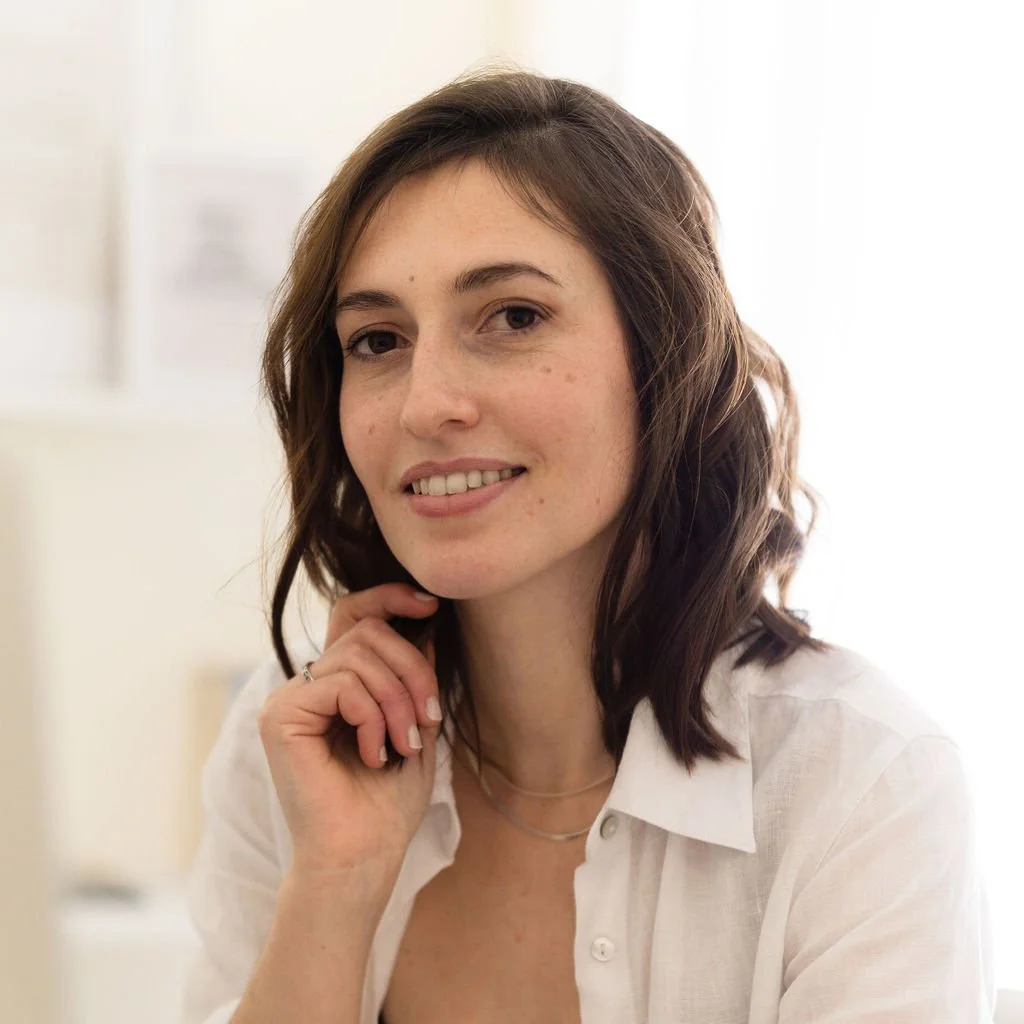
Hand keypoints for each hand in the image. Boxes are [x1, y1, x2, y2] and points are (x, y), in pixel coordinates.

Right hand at [257, 583, 442, 882]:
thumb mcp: (415, 725)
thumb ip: (413, 675)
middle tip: (430, 716)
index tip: (430, 605)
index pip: (354, 614)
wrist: (363, 858)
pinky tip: (374, 754)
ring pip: (359, 656)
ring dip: (399, 700)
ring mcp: (288, 699)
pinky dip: (372, 716)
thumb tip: (426, 622)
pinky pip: (342, 683)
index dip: (389, 598)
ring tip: (404, 744)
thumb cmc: (388, 802)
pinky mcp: (280, 716)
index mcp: (335, 684)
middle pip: (367, 631)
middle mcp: (306, 685)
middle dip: (412, 668)